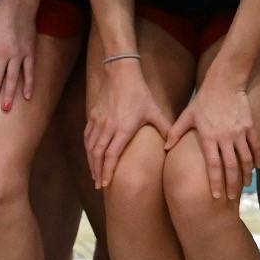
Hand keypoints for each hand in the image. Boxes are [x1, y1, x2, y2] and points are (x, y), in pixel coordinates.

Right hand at [85, 61, 171, 189]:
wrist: (121, 74)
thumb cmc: (140, 94)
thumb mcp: (155, 112)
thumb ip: (165, 129)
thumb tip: (171, 148)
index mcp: (123, 128)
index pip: (112, 155)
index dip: (108, 171)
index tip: (106, 184)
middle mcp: (107, 127)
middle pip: (98, 154)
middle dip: (97, 171)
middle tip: (99, 185)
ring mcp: (98, 121)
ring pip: (90, 146)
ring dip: (91, 162)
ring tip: (94, 174)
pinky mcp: (93, 115)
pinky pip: (87, 136)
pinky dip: (88, 148)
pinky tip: (90, 155)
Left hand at [166, 76, 259, 199]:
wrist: (224, 82)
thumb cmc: (203, 99)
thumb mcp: (187, 115)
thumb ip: (176, 132)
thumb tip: (165, 148)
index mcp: (209, 136)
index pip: (213, 165)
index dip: (215, 182)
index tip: (215, 197)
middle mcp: (225, 137)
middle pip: (231, 167)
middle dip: (232, 185)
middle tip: (232, 198)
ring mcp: (240, 132)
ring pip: (246, 159)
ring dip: (246, 175)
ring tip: (244, 185)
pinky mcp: (250, 127)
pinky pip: (256, 147)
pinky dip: (258, 159)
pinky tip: (256, 167)